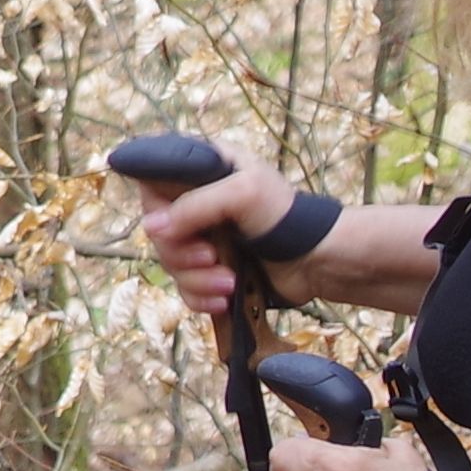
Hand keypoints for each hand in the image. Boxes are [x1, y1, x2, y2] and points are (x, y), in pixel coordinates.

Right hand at [131, 146, 307, 315]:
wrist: (319, 260)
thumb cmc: (287, 216)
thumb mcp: (241, 194)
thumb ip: (193, 205)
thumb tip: (152, 229)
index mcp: (202, 172)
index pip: (152, 183)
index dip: (157, 207)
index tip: (172, 225)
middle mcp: (198, 203)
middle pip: (159, 231)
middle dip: (182, 252)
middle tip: (211, 256)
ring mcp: (204, 239)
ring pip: (171, 264)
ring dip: (197, 278)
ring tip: (229, 282)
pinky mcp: (212, 271)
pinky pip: (186, 288)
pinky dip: (201, 296)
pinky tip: (224, 298)